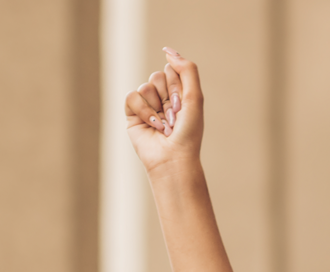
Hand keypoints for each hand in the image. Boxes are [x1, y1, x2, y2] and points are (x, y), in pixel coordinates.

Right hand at [125, 48, 203, 173]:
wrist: (173, 159)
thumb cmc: (188, 133)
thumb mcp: (194, 98)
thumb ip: (187, 70)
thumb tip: (168, 50)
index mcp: (180, 95)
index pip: (172, 71)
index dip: (177, 86)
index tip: (183, 105)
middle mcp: (163, 99)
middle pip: (157, 76)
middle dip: (166, 96)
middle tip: (174, 117)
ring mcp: (148, 106)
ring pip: (145, 86)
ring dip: (156, 106)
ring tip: (164, 125)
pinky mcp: (133, 114)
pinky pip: (131, 97)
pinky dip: (143, 111)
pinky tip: (153, 126)